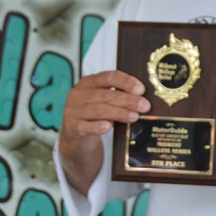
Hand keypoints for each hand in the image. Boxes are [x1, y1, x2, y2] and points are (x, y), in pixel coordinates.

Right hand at [58, 70, 149, 192]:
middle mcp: (78, 94)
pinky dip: (98, 126)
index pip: (109, 77)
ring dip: (119, 113)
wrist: (76, 138)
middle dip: (128, 100)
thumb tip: (144, 98)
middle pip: (106, 95)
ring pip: (99, 110)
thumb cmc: (94, 116)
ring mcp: (73, 111)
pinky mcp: (71, 128)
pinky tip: (108, 127)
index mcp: (88, 83)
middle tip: (144, 106)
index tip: (141, 90)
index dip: (126, 82)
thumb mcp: (103, 102)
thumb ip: (117, 96)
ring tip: (134, 117)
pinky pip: (85, 126)